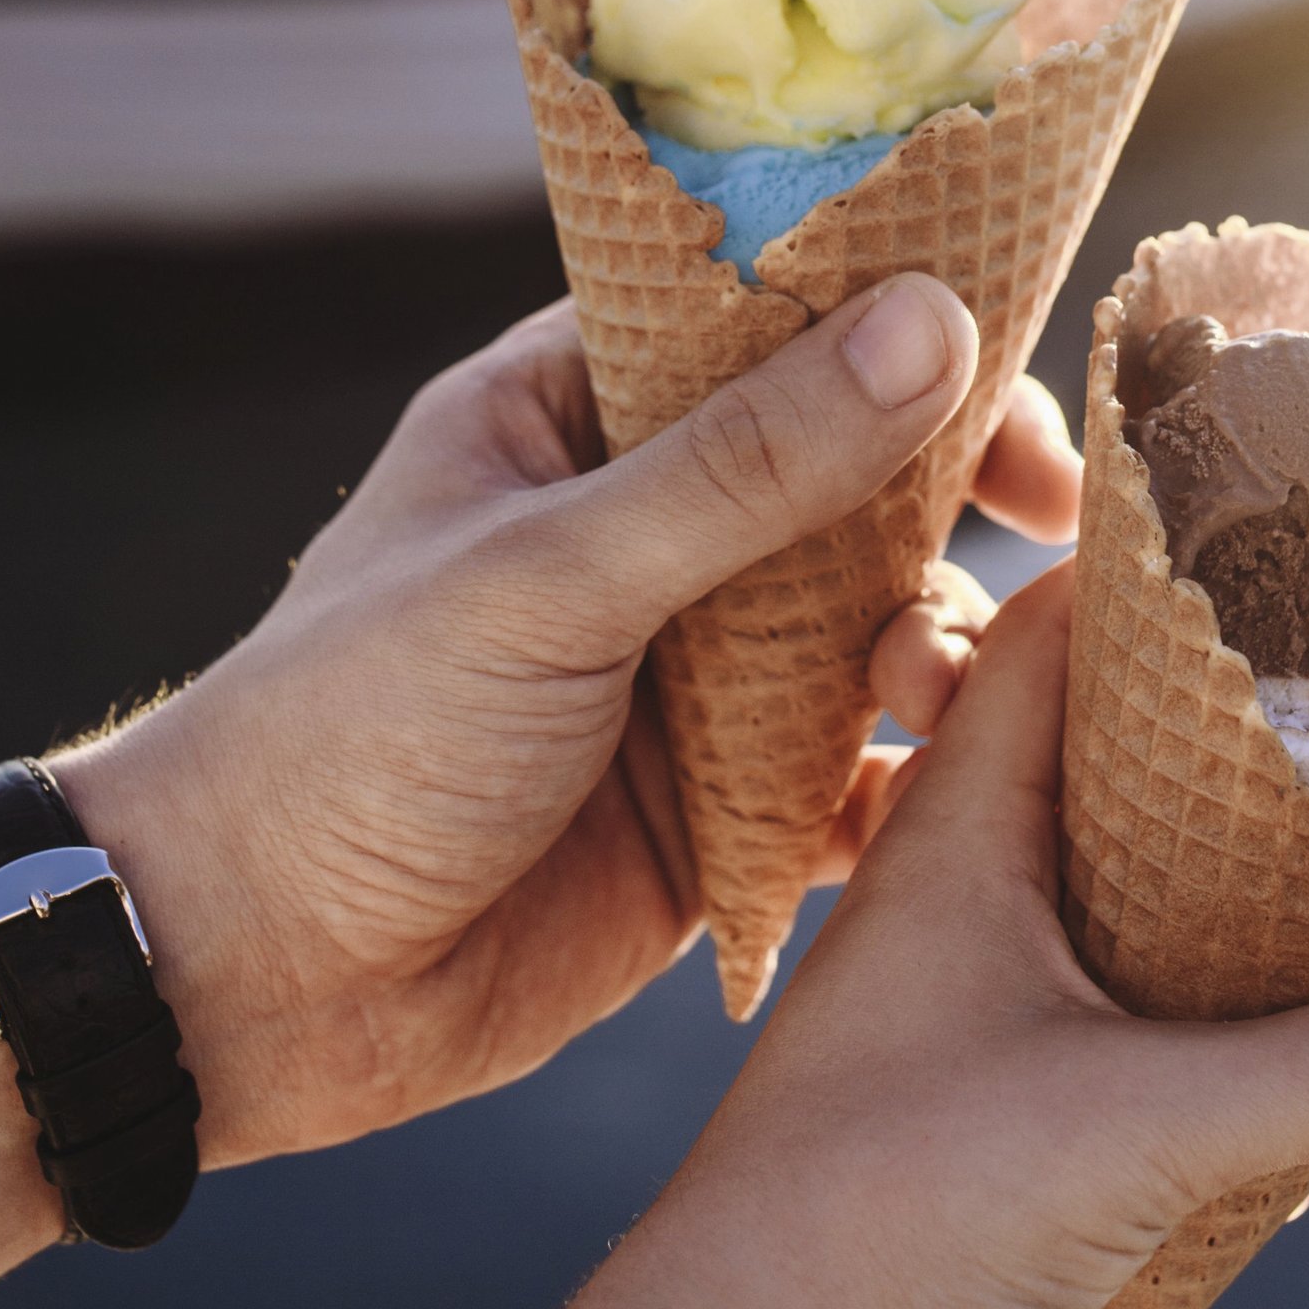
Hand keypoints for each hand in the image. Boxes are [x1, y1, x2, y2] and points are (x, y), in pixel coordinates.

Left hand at [60, 280, 1078, 1166]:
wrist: (247, 990)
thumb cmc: (348, 738)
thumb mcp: (551, 578)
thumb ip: (751, 465)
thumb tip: (933, 320)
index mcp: (568, 419)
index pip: (762, 318)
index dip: (900, 325)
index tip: (1015, 370)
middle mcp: (641, 535)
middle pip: (852, 476)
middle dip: (957, 503)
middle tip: (1061, 537)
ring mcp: (685, 681)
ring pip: (875, 628)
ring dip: (936, 652)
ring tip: (928, 697)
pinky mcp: (719, 821)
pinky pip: (865, 782)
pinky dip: (927, 784)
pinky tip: (970, 796)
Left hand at [518, 566, 1308, 1308]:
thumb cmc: (871, 1232)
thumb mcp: (1137, 1128)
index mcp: (953, 837)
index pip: (1063, 637)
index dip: (1176, 569)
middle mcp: (956, 904)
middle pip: (1117, 765)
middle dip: (1249, 730)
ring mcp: (970, 1017)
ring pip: (1130, 901)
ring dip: (1245, 880)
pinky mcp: (994, 1128)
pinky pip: (1133, 1024)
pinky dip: (1226, 1008)